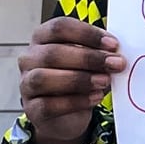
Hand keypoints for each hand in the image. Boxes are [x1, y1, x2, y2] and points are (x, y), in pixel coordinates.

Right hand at [18, 16, 123, 143]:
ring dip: (79, 79)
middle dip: (89, 58)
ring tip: (105, 81)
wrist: (66, 116)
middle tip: (116, 64)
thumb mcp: (89, 62)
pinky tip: (95, 98)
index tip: (113, 45)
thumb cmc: (79, 79)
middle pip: (54, 52)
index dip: (87, 34)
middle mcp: (29, 58)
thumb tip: (118, 52)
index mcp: (43, 37)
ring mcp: (26, 84)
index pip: (60, 27)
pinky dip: (75, 101)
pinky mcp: (32, 109)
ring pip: (44, 78)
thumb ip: (99, 53)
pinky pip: (49, 104)